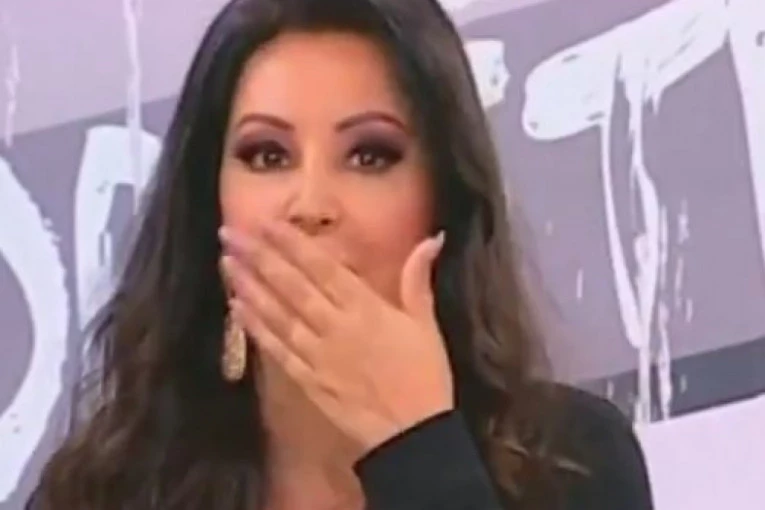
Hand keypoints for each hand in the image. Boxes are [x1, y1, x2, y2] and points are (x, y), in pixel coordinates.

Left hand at [219, 221, 452, 456]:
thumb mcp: (426, 324)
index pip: (321, 268)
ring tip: (227, 263)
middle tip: (229, 234)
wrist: (414, 435)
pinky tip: (237, 309)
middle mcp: (335, 326)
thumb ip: (418, 280)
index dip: (292, 244)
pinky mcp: (307, 380)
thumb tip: (431, 239)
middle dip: (259, 257)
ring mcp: (317, 355)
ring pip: (277, 314)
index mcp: (366, 308)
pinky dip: (256, 328)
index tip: (267, 223)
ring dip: (250, 287)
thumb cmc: (425, 376)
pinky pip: (277, 350)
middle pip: (291, 286)